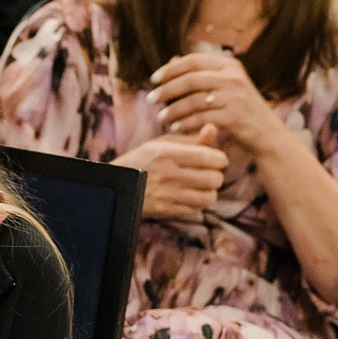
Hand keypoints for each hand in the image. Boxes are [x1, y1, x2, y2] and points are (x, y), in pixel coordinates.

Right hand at [114, 126, 228, 220]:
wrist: (117, 185)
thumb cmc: (143, 160)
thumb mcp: (162, 143)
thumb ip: (190, 139)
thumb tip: (213, 128)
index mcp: (168, 153)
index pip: (210, 157)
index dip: (220, 159)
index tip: (217, 159)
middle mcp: (169, 174)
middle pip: (214, 178)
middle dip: (216, 175)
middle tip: (209, 173)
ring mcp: (168, 195)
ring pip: (209, 196)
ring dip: (210, 191)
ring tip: (202, 186)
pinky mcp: (167, 210)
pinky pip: (197, 209)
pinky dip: (199, 202)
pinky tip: (191, 195)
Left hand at [149, 51, 280, 152]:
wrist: (268, 135)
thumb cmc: (242, 110)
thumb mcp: (227, 86)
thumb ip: (202, 74)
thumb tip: (171, 61)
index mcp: (230, 65)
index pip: (193, 60)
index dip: (170, 69)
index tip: (154, 79)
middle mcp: (233, 77)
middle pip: (190, 79)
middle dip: (167, 89)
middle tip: (151, 99)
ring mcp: (234, 96)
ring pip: (193, 100)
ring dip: (173, 109)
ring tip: (161, 117)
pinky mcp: (233, 116)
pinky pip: (201, 118)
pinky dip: (185, 123)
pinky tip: (175, 127)